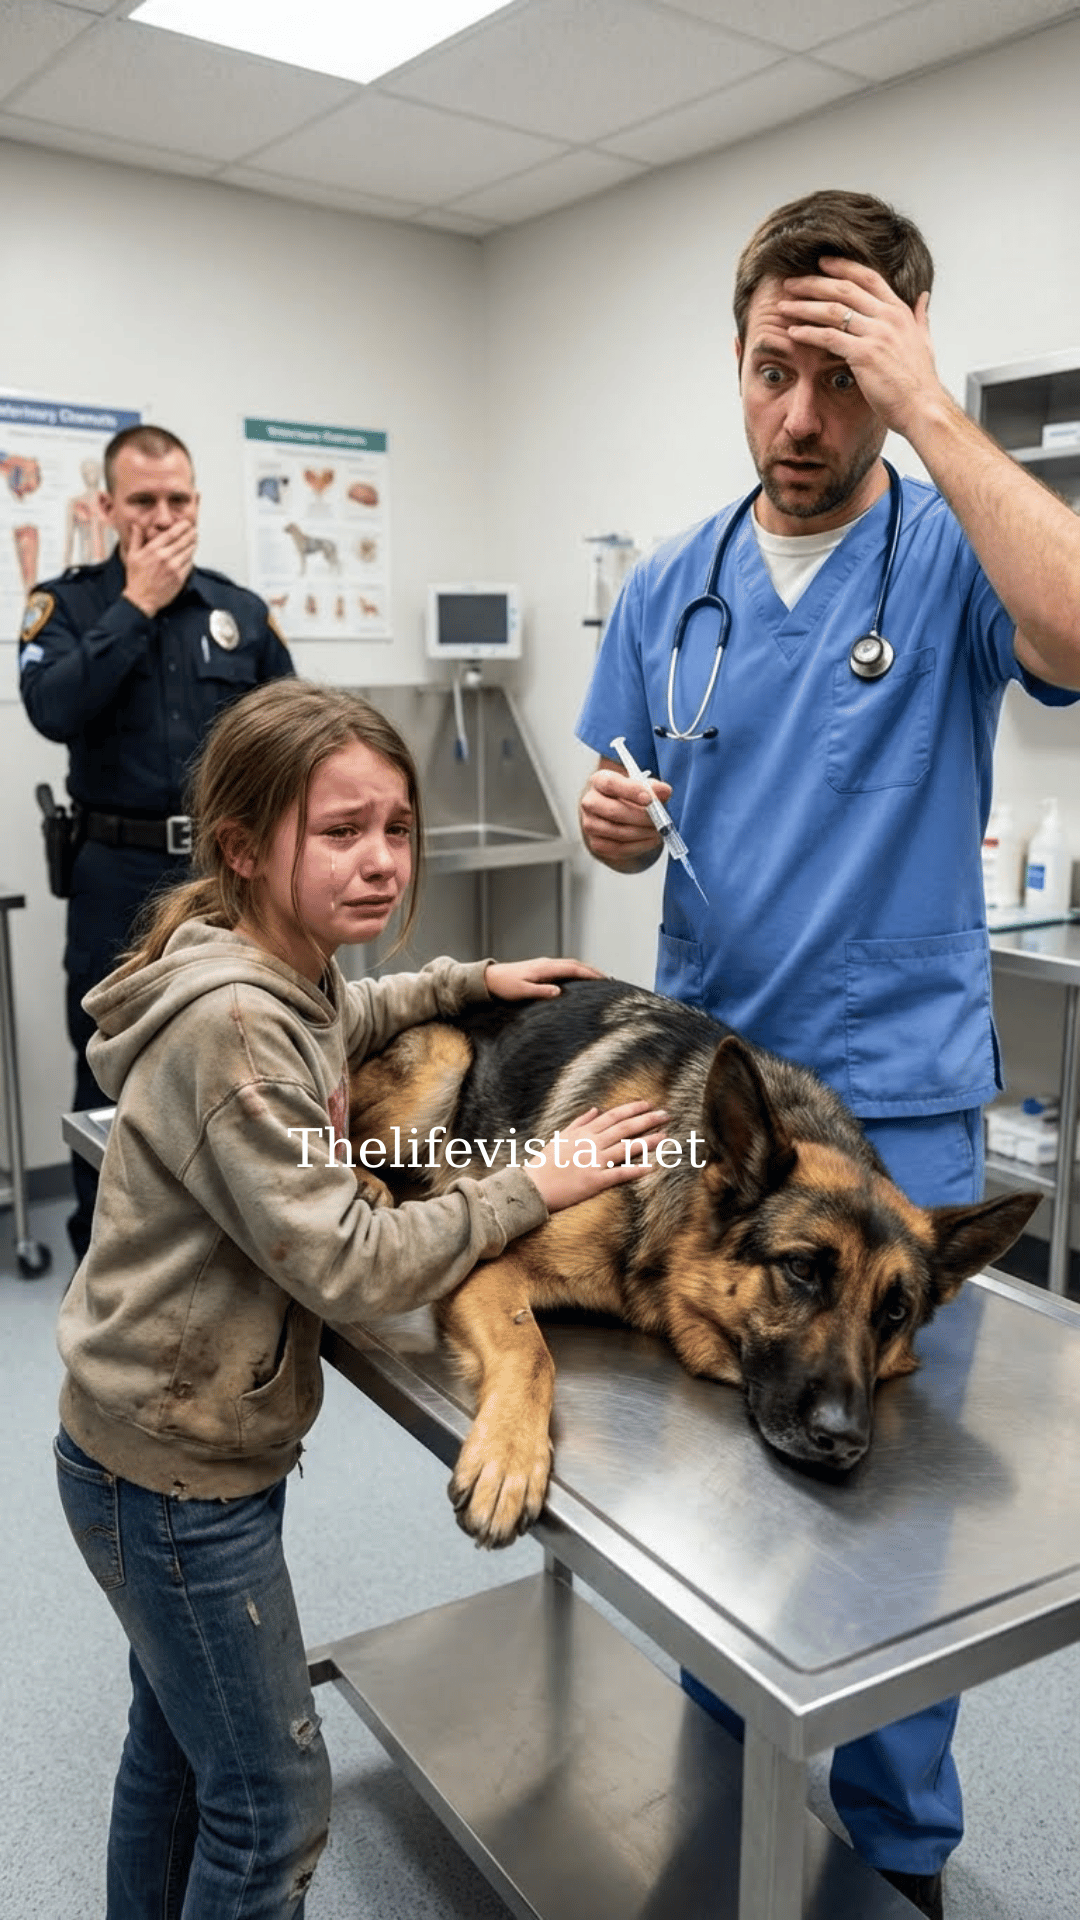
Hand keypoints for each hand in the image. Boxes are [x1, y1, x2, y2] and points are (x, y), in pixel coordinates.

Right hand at [122, 519, 197, 616]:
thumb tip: (137, 525)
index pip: (171, 533)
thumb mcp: (132, 556)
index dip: (182, 527)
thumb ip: (136, 539)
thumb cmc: (136, 579)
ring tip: (194, 540)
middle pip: (183, 541)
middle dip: (190, 534)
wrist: (141, 600)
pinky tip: (190, 554)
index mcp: (153, 550)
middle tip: (193, 530)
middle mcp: (164, 557)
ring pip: (188, 551)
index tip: (186, 523)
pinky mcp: (180, 578)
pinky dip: (191, 557)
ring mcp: (173, 568)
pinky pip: (189, 564)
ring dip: (193, 544)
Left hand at [484, 956, 604, 999]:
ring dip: (585, 970)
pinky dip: (576, 972)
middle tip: (608, 979)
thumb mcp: (522, 991)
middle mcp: (547, 964)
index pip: (573, 969)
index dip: (590, 974)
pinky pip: (564, 968)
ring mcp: (544, 965)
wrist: (490, 979)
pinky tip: (579, 979)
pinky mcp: (541, 969)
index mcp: (545, 968)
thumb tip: (559, 992)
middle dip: (592, 971)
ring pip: (570, 965)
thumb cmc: (504, 986)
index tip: (604, 979)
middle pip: (575, 964)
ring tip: (598, 978)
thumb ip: (540, 992)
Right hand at [525, 1101, 668, 1211]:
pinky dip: (635, 1170)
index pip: (613, 1116)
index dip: (633, 1109)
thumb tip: (595, 1109)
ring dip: (648, 1141)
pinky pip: (619, 1174)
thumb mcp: (560, 1137)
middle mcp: (591, 1144)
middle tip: (666, 1114)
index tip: (649, 1104)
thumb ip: (579, 1122)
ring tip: (665, 1136)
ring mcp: (593, 1162)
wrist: (532, 1187)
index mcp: (583, 1133)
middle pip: (624, 1128)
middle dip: (647, 1119)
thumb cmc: (544, 1163)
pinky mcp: (594, 1181)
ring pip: (626, 1148)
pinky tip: (651, 1167)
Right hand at [579, 762, 670, 869]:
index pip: (610, 784)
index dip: (631, 791)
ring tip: (658, 830)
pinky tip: (650, 840)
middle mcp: (590, 802)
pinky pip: (619, 848)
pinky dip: (639, 846)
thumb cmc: (629, 796)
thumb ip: (654, 787)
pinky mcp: (596, 844)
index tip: (650, 799)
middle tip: (660, 820)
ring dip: (643, 833)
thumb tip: (664, 791)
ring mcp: (590, 825)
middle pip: (614, 811)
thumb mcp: (641, 786)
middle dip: (642, 817)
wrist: (616, 813)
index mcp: (599, 781)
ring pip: (618, 832)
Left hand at [777, 257, 940, 439]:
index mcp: (899, 311)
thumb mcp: (924, 340)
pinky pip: (829, 337)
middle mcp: (888, 317)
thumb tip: (923, 297)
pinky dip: (808, 333)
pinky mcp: (864, 354)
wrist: (922, 407)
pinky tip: (793, 333)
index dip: (842, 267)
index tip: (821, 263)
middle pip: (844, 288)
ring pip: (832, 310)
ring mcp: (876, 334)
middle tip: (790, 283)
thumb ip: (920, 316)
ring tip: (783, 307)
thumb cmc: (920, 381)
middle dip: (813, 283)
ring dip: (803, 306)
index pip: (868, 277)